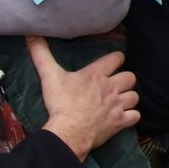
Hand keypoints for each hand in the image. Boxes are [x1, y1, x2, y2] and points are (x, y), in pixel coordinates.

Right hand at [32, 37, 139, 159]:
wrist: (68, 132)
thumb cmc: (60, 103)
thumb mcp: (49, 76)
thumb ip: (41, 55)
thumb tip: (32, 35)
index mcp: (97, 74)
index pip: (117, 58)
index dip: (116, 59)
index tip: (112, 62)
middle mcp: (111, 87)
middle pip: (130, 77)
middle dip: (125, 79)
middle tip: (115, 84)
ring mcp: (118, 105)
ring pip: (134, 96)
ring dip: (128, 98)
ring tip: (120, 100)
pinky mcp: (120, 122)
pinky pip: (136, 116)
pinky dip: (131, 116)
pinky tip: (124, 117)